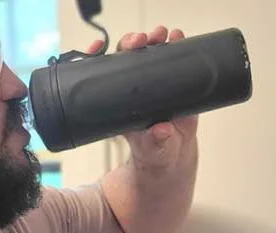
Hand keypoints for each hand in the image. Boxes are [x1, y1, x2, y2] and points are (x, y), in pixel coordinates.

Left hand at [86, 27, 199, 171]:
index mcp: (119, 101)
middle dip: (131, 43)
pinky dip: (175, 46)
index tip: (98, 47)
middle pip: (127, 57)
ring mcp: (154, 83)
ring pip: (150, 53)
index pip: (103, 74)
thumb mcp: (152, 149)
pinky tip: (177, 37)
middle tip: (141, 40)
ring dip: (154, 40)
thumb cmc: (154, 152)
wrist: (173, 154)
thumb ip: (155, 142)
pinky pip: (173, 60)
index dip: (97, 57)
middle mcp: (135, 88)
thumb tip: (161, 130)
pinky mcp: (174, 82)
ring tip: (163, 34)